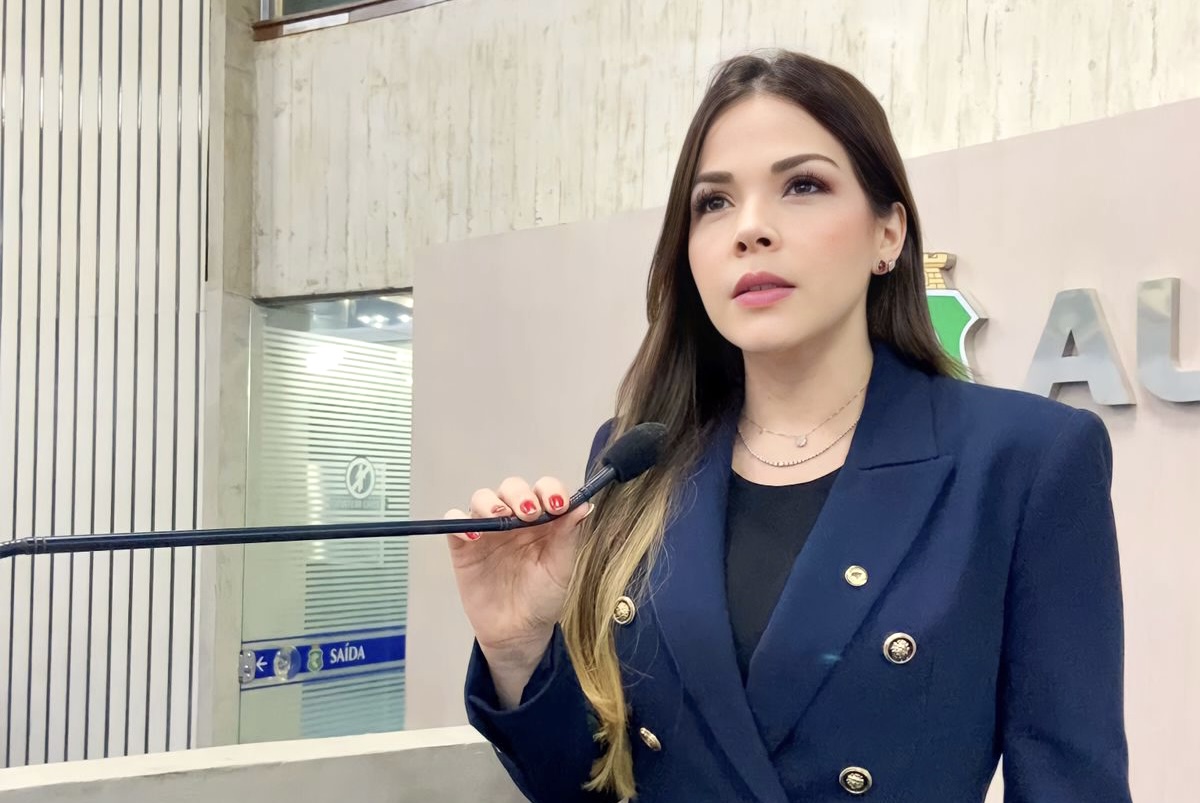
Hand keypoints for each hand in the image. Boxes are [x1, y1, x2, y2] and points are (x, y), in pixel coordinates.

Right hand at [445, 476, 593, 704]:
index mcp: (542, 520)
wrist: (518, 632)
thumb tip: (582, 504)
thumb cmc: (543, 598)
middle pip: (512, 488)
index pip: (544, 490)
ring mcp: (488, 530)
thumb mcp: (560, 568)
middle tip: (529, 513)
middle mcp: (514, 519)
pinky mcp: (464, 546)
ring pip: (482, 498)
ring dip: (490, 502)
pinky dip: (459, 521)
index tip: (557, 505)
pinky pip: (454, 522)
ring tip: (500, 517)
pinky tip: (473, 535)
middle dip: (520, 494)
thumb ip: (568, 535)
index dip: (550, 490)